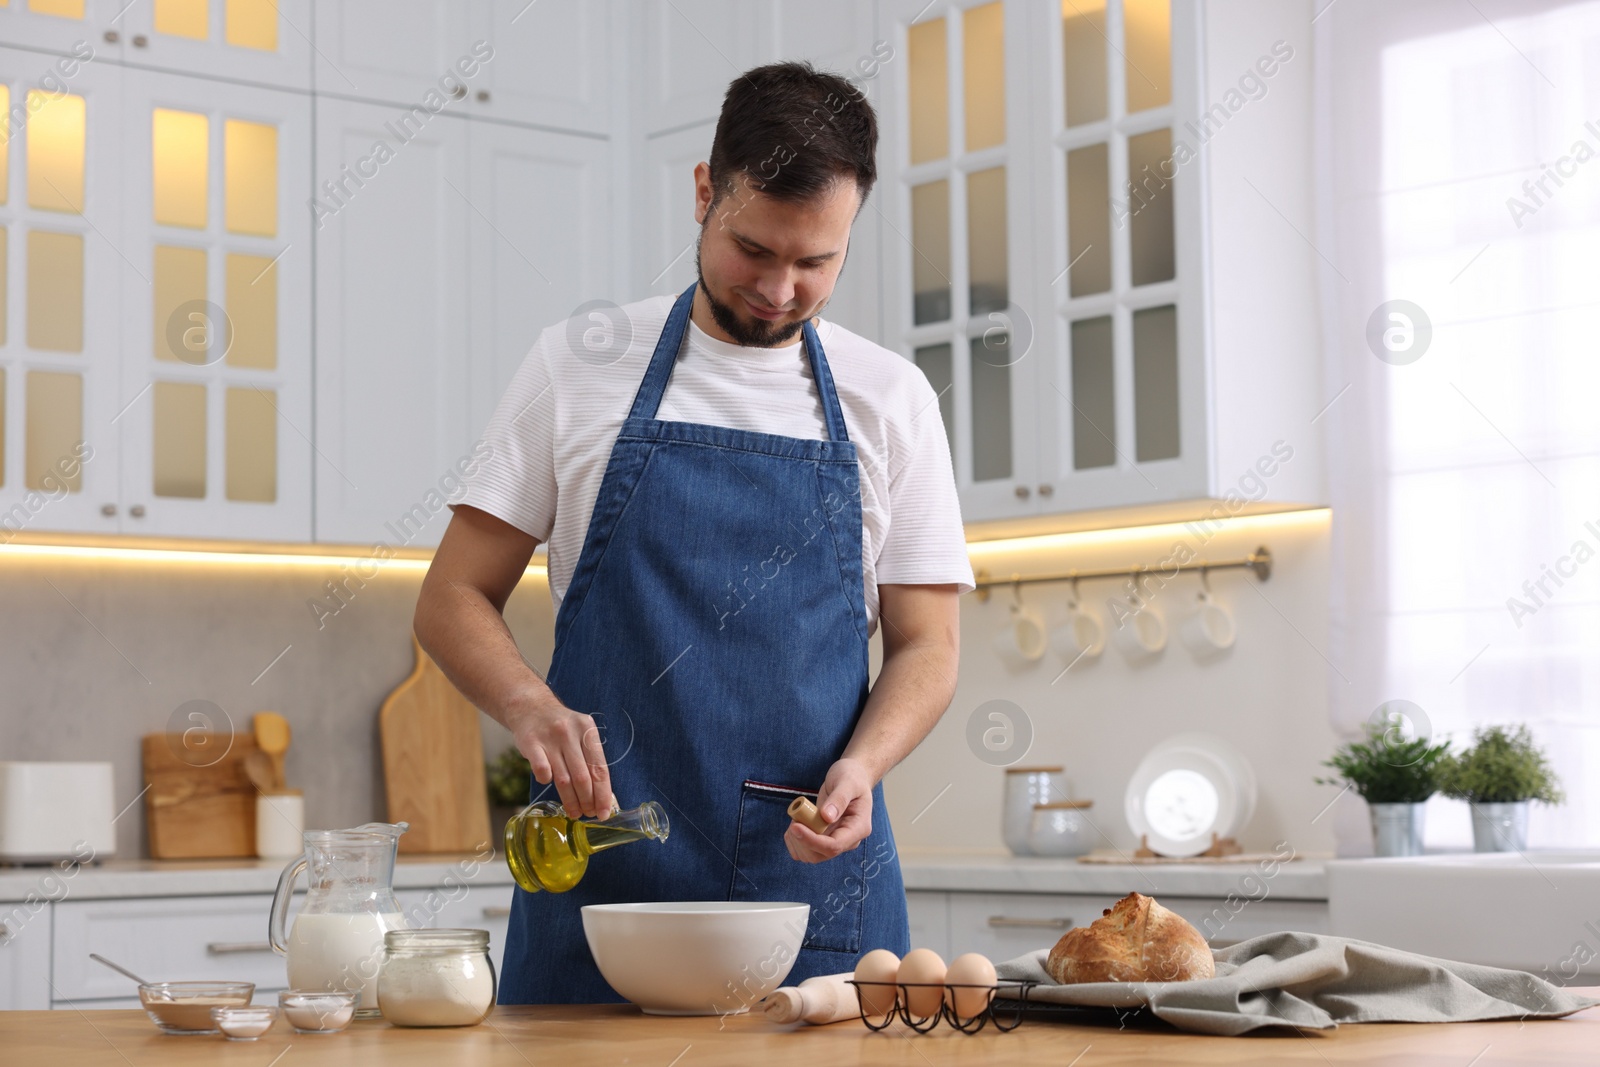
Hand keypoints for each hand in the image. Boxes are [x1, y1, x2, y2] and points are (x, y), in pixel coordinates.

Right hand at [510, 691, 612, 818]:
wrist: (530, 706)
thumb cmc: (560, 727)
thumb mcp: (580, 733)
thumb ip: (590, 758)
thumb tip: (603, 794)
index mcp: (587, 730)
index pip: (600, 768)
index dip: (603, 794)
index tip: (605, 812)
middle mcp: (570, 733)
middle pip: (583, 776)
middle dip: (588, 801)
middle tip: (589, 814)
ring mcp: (550, 737)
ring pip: (564, 778)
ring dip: (570, 800)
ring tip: (574, 813)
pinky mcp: (531, 742)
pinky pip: (541, 769)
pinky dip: (546, 780)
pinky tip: (548, 785)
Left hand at [784, 757, 874, 863]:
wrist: (852, 778)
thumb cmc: (852, 777)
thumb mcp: (847, 783)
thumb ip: (839, 799)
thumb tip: (826, 817)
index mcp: (858, 828)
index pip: (834, 846)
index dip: (812, 840)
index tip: (795, 826)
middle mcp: (848, 840)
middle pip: (821, 854)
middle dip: (802, 840)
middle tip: (794, 818)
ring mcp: (836, 841)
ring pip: (811, 856)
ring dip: (797, 841)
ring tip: (796, 818)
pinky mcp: (824, 839)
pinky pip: (805, 851)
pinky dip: (794, 841)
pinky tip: (795, 824)